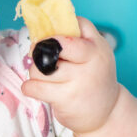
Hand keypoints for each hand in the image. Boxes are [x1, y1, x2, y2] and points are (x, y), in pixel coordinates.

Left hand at [21, 17, 119, 133]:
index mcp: (96, 48)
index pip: (73, 27)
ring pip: (39, 68)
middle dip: (40, 53)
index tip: (49, 43)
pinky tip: (38, 89)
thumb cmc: (95, 77)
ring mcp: (78, 82)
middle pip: (51, 48)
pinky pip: (33, 87)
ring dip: (36, 73)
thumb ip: (78, 35)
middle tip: (43, 60)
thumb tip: (46, 24)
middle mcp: (90, 63)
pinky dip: (30, 87)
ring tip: (46, 79)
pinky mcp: (65, 99)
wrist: (107, 112)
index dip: (55, 35)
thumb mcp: (97, 52)